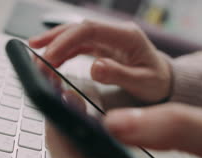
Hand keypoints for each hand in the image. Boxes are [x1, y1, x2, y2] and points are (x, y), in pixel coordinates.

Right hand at [29, 20, 171, 103]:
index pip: (89, 30)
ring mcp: (108, 39)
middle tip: (36, 56)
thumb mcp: (143, 83)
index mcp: (127, 36)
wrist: (166, 82)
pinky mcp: (103, 48)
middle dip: (54, 40)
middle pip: (78, 29)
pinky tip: (51, 60)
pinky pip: (79, 46)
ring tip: (37, 58)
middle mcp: (115, 33)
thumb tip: (95, 67)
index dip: (66, 40)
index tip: (50, 55)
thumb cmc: (157, 82)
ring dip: (55, 45)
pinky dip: (63, 52)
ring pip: (76, 36)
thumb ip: (119, 74)